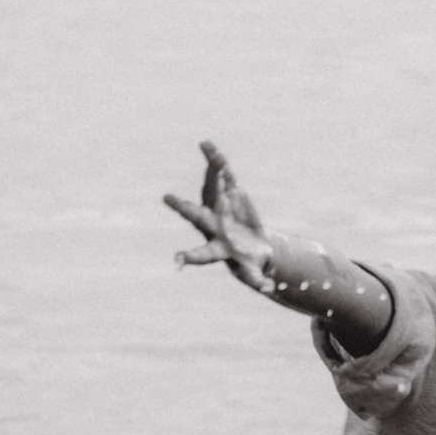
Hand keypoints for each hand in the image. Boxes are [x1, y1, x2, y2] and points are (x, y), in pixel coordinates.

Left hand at [162, 141, 277, 291]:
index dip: (190, 257)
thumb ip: (257, 279)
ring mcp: (219, 206)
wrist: (251, 244)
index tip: (178, 259)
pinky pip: (223, 176)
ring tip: (210, 154)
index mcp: (216, 248)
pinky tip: (207, 146)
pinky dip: (217, 162)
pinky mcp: (230, 193)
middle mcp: (212, 225)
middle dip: (183, 208)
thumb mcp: (253, 273)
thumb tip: (267, 288)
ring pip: (211, 188)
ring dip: (210, 172)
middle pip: (197, 216)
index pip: (202, 254)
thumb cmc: (248, 262)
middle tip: (167, 199)